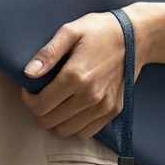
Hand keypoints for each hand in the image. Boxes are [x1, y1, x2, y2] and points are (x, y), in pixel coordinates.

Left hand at [20, 8, 145, 139]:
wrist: (136, 39)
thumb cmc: (100, 31)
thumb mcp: (70, 31)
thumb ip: (48, 54)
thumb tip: (28, 73)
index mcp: (75, 76)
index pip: (40, 105)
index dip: (29, 100)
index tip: (30, 90)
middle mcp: (89, 96)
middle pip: (50, 122)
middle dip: (40, 112)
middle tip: (42, 98)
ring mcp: (102, 107)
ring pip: (66, 131)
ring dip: (56, 121)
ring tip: (57, 105)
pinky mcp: (112, 112)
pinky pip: (85, 133)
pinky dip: (74, 127)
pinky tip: (72, 112)